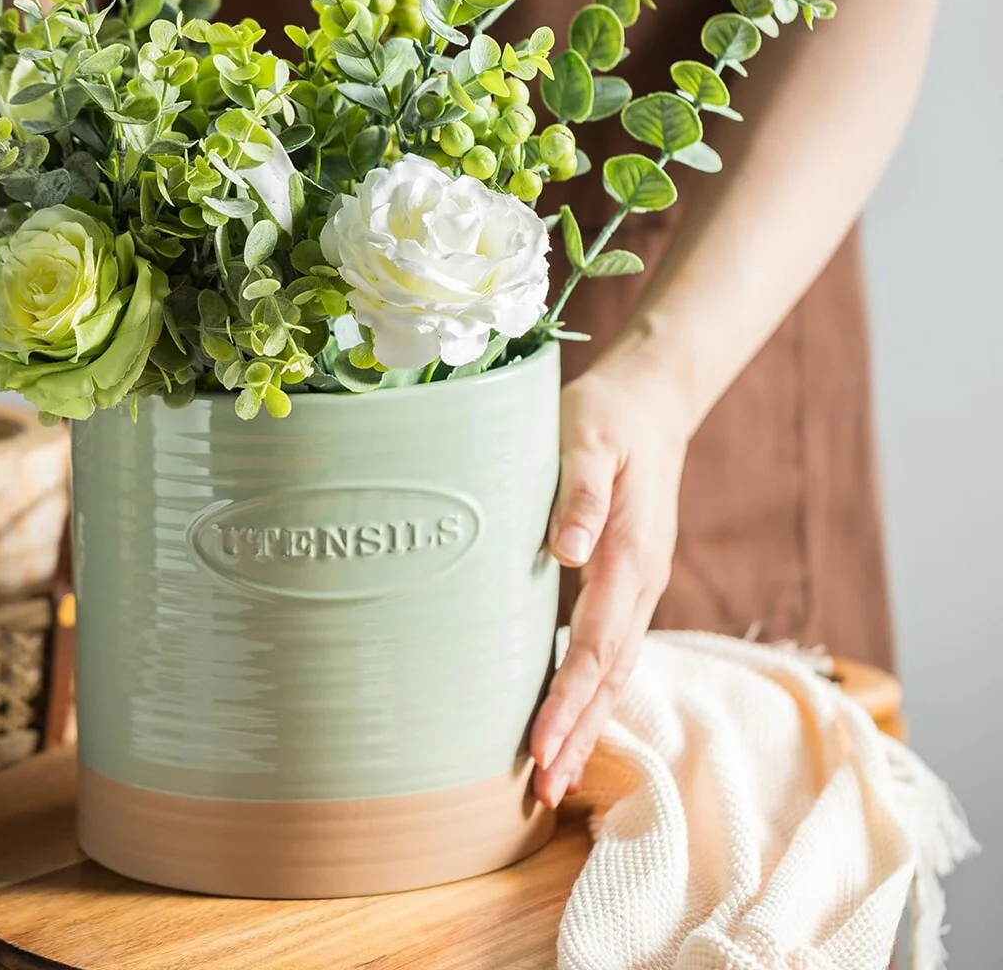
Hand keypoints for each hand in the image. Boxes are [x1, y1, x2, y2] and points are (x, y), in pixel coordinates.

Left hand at [530, 360, 688, 806]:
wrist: (652, 402)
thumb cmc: (609, 417)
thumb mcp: (586, 438)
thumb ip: (577, 493)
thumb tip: (566, 551)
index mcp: (629, 553)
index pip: (596, 644)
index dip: (568, 699)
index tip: (540, 747)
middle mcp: (640, 580)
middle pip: (610, 673)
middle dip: (578, 733)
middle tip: (542, 791)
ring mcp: (639, 583)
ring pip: (615, 669)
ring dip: (588, 723)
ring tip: (555, 776)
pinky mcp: (628, 579)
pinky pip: (613, 647)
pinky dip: (593, 690)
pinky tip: (572, 714)